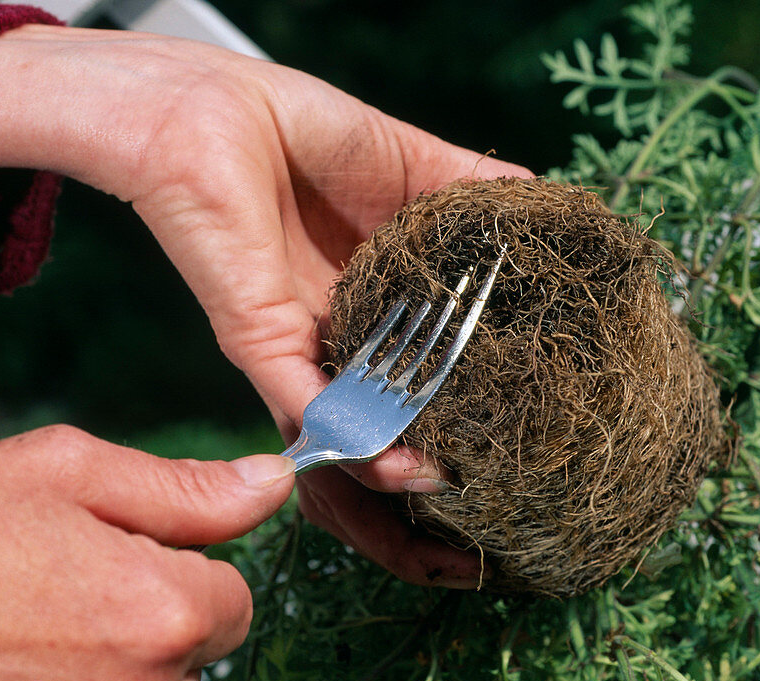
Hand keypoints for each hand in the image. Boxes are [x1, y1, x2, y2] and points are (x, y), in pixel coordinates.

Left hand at [0, 26, 532, 585]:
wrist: (212, 105)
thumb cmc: (299, 126)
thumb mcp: (411, 162)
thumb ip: (474, 191)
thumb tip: (547, 204)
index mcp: (375, 297)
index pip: (427, 370)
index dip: (467, 406)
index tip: (522, 434)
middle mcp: (339, 335)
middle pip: (384, 419)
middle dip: (422, 471)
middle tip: (484, 495)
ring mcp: (299, 345)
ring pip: (345, 431)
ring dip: (390, 471)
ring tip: (445, 486)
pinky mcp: (260, 338)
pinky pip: (307, 402)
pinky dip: (350, 438)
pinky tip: (400, 463)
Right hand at [0, 426, 293, 680]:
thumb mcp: (66, 474)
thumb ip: (187, 491)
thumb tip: (269, 487)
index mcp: (156, 615)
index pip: (234, 601)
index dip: (182, 572)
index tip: (122, 559)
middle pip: (187, 659)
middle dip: (144, 622)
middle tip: (55, 587)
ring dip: (101, 673)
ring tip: (16, 630)